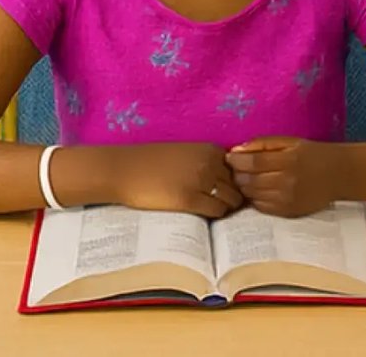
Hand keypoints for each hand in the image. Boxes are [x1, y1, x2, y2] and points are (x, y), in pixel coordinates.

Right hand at [105, 141, 243, 218]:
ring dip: (228, 207)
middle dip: (236, 195)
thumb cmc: (152, 162)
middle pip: (238, 185)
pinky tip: (206, 215)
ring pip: (231, 199)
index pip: (240, 168)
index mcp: (210, 149)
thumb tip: (226, 177)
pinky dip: (217, 215)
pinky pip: (216, 211)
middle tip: (227, 205)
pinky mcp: (189, 200)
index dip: (237, 181)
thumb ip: (206, 161)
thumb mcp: (186, 153)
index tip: (230, 190)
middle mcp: (209, 163)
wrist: (125, 169)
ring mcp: (201, 181)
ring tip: (217, 211)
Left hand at [225, 136, 344, 218]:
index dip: (236, 160)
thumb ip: (264, 144)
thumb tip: (237, 150)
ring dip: (244, 187)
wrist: (338, 174)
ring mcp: (286, 200)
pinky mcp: (287, 212)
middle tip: (235, 167)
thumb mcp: (291, 142)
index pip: (252, 162)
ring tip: (246, 178)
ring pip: (252, 195)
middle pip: (249, 180)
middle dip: (237, 174)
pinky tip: (258, 189)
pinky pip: (260, 207)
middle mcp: (286, 182)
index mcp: (288, 160)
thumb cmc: (312, 154)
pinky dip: (254, 198)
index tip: (229, 156)